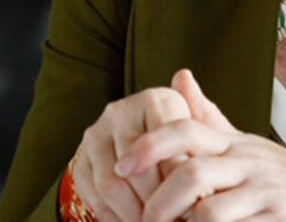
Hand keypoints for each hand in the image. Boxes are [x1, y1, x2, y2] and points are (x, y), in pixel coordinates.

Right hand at [72, 84, 192, 221]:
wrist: (153, 156)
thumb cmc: (190, 148)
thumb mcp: (205, 135)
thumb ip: (204, 118)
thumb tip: (185, 78)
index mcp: (155, 99)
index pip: (165, 140)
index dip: (179, 178)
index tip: (195, 202)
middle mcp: (120, 111)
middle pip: (137, 166)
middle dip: (159, 203)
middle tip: (175, 221)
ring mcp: (96, 136)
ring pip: (112, 185)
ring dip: (135, 215)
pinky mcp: (81, 162)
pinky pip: (94, 198)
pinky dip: (115, 219)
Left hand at [117, 72, 285, 221]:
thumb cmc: (279, 174)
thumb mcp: (244, 142)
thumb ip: (208, 116)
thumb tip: (179, 76)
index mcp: (232, 142)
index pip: (185, 128)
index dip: (148, 144)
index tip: (120, 164)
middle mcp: (246, 161)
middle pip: (191, 172)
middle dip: (158, 199)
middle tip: (141, 219)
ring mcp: (262, 192)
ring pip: (209, 209)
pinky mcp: (274, 218)